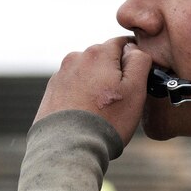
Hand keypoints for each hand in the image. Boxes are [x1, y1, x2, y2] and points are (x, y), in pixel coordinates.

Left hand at [35, 36, 151, 144]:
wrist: (67, 147)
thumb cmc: (106, 120)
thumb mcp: (135, 90)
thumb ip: (139, 61)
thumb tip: (134, 48)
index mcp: (98, 53)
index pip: (123, 43)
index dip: (134, 60)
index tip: (137, 79)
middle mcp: (76, 58)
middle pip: (104, 58)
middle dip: (114, 73)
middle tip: (120, 100)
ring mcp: (61, 74)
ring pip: (88, 73)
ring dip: (97, 84)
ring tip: (102, 111)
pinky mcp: (51, 91)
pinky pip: (73, 87)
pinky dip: (82, 95)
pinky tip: (87, 114)